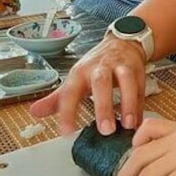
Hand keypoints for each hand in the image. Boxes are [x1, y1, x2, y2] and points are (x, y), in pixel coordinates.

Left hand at [30, 35, 146, 134]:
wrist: (122, 42)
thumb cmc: (96, 66)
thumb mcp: (75, 79)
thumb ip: (57, 99)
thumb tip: (34, 112)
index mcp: (80, 73)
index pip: (70, 91)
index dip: (67, 112)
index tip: (67, 132)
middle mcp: (100, 67)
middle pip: (100, 83)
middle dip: (103, 106)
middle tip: (106, 131)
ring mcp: (120, 66)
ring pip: (125, 81)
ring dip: (128, 103)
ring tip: (128, 125)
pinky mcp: (137, 69)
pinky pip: (141, 87)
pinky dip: (140, 105)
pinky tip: (138, 121)